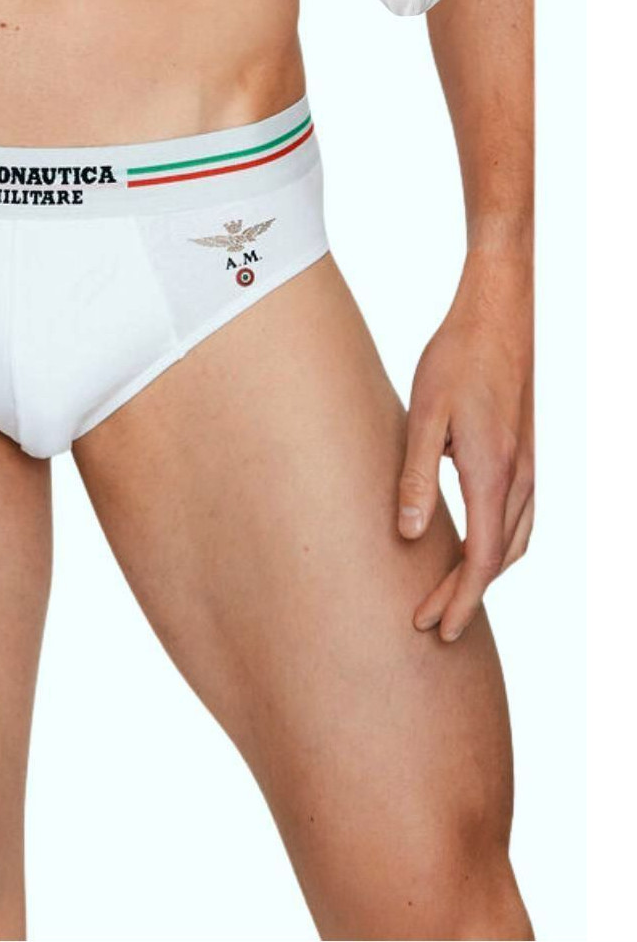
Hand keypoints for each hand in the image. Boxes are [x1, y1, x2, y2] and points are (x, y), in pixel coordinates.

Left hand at [398, 252, 533, 641]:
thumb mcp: (423, 415)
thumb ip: (415, 477)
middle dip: (465, 597)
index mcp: (493, 473)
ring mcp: (529, 467)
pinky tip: (473, 547)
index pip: (481, 560)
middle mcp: (520, 478)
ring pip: (514, 542)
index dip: (458, 600)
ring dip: (483, 575)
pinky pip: (518, 518)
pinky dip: (499, 547)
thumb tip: (412, 536)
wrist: (500, 312)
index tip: (433, 628)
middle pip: (498, 560)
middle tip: (427, 625)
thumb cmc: (456, 356)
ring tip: (447, 597)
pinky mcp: (525, 454)